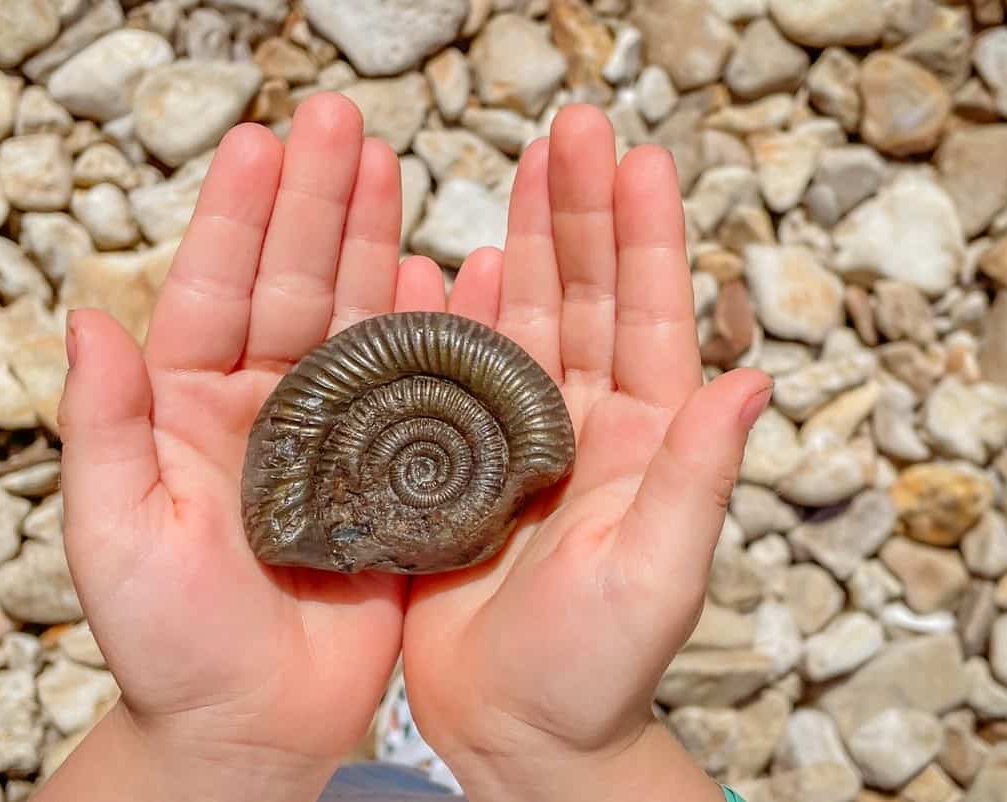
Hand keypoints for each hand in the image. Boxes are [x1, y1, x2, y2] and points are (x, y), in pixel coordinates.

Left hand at [45, 94, 447, 801]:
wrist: (248, 730)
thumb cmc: (167, 642)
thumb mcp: (115, 532)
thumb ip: (104, 426)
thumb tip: (84, 319)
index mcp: (189, 407)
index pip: (213, 291)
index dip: (239, 217)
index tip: (265, 143)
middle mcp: (264, 406)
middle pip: (293, 284)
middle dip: (317, 202)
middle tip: (344, 124)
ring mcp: (333, 434)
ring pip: (355, 318)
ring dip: (373, 244)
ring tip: (392, 169)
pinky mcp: (389, 472)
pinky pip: (413, 387)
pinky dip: (430, 330)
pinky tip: (446, 274)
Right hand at [399, 105, 771, 800]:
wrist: (515, 732)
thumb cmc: (595, 668)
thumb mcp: (656, 573)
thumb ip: (697, 475)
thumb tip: (755, 380)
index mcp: (640, 443)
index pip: (647, 320)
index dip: (643, 237)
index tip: (636, 159)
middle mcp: (580, 427)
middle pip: (581, 298)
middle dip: (577, 213)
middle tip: (568, 132)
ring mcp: (513, 441)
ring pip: (520, 323)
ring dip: (517, 245)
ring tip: (516, 169)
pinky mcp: (453, 466)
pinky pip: (450, 375)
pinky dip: (448, 318)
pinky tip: (440, 266)